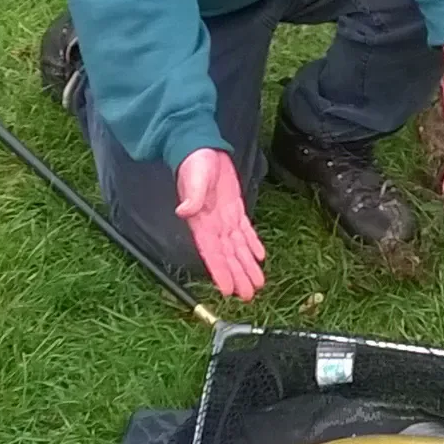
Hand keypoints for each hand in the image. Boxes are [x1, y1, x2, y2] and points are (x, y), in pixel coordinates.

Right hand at [175, 148, 266, 300]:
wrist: (200, 148)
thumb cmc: (194, 163)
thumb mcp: (194, 178)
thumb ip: (192, 196)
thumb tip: (184, 211)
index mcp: (201, 221)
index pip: (212, 252)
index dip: (220, 272)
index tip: (227, 289)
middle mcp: (213, 225)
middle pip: (228, 256)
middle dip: (238, 275)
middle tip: (248, 295)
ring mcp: (224, 218)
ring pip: (238, 248)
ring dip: (247, 266)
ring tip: (256, 284)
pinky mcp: (234, 209)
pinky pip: (245, 231)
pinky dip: (252, 244)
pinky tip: (259, 257)